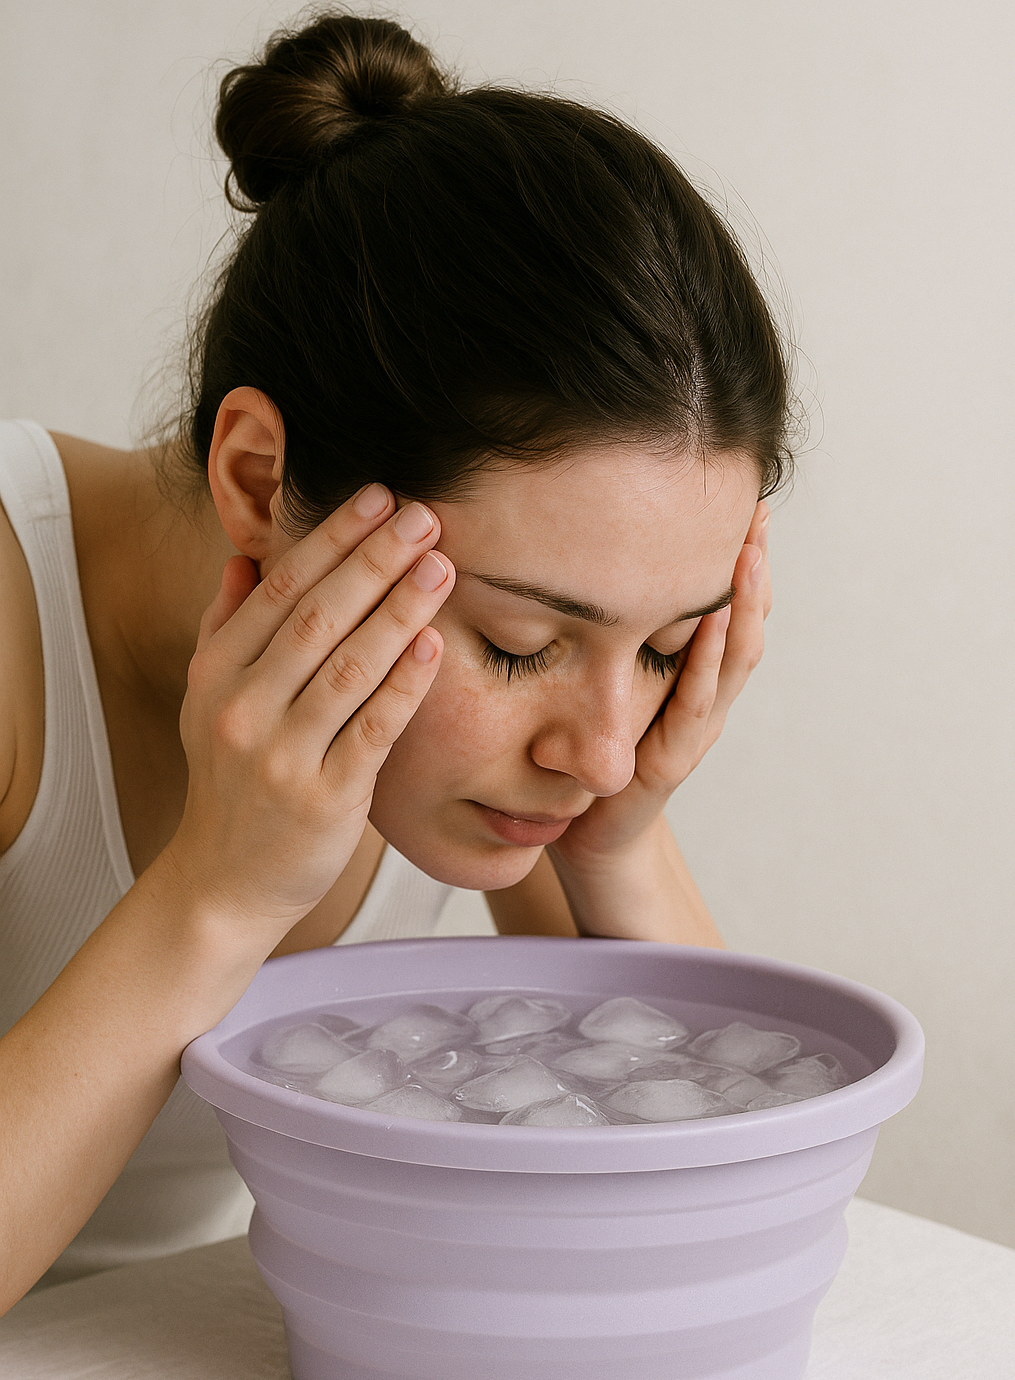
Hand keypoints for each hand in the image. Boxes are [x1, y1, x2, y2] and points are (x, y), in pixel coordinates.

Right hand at [163, 486, 454, 931]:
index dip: (332, 538)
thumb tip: (245, 559)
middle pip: (317, 618)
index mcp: (216, 674)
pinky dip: (403, 685)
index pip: (280, 590)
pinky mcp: (323, 799)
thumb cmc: (231, 783)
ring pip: (348, 668)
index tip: (378, 497)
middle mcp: (242, 709)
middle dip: (374, 560)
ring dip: (399, 610)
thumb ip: (225, 628)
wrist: (224, 882)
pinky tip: (432, 644)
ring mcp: (281, 756)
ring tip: (441, 566)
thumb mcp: (208, 703)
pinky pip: (371, 730)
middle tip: (425, 516)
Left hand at [550, 500, 771, 867]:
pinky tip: (710, 617)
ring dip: (742, 603)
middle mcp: (704, 696)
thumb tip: (573, 557)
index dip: (739, 558)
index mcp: (691, 674)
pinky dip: (708, 659)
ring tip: (749, 550)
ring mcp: (695, 728)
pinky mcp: (672, 759)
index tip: (743, 500)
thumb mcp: (601, 679)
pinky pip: (696, 702)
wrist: (588, 837)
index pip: (726, 606)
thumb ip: (603, 632)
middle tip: (759, 509)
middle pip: (744, 621)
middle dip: (754, 566)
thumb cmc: (590, 756)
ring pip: (733, 656)